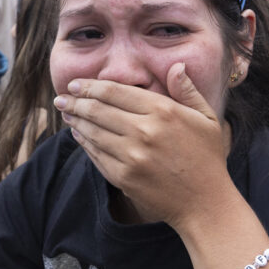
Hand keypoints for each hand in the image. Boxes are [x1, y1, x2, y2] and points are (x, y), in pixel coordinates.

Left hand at [54, 65, 232, 234]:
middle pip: (97, 109)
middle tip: (61, 98)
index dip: (90, 86)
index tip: (75, 84)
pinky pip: (95, 154)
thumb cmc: (207, 158)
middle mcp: (144, 131)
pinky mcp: (122, 177)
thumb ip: (187, 91)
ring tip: (66, 113)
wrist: (204, 203)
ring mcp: (131, 156)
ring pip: (92, 131)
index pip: (115, 91)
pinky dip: (83, 142)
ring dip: (75, 120)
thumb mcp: (206, 118)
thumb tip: (176, 66)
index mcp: (163, 111)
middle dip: (74, 101)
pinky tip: (78, 134)